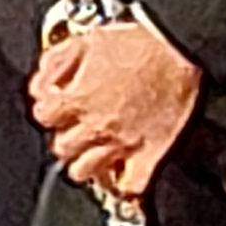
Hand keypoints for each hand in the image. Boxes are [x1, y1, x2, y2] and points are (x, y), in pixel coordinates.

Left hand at [29, 18, 200, 199]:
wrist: (183, 51)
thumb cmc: (142, 42)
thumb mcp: (90, 39)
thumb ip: (58, 61)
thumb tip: (42, 81)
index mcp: (79, 99)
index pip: (43, 117)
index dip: (49, 110)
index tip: (57, 107)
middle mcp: (96, 127)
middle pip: (61, 148)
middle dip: (66, 137)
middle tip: (77, 129)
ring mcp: (122, 145)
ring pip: (85, 171)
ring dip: (85, 162)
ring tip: (94, 152)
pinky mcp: (150, 156)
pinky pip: (130, 186)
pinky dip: (123, 185)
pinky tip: (122, 174)